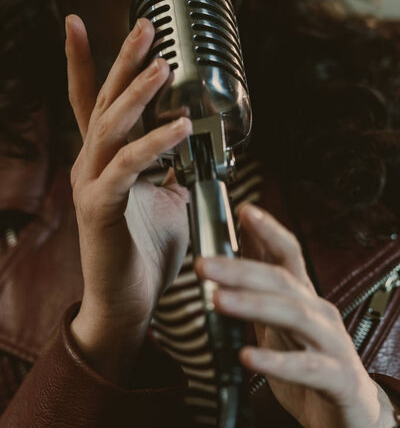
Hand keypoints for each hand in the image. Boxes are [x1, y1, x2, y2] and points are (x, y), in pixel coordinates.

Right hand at [65, 14, 191, 380]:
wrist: (130, 299)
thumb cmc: (147, 247)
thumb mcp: (168, 196)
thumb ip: (172, 166)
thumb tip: (193, 142)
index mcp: (107, 157)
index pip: (91, 100)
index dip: (83, 61)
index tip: (78, 23)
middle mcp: (92, 163)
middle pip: (104, 101)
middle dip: (123, 60)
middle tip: (145, 25)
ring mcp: (92, 183)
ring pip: (111, 126)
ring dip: (138, 93)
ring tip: (164, 65)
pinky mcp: (100, 207)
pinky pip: (128, 167)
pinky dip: (155, 144)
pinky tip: (181, 126)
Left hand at [195, 203, 397, 427]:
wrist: (350, 410)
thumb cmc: (308, 359)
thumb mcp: (279, 319)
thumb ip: (260, 287)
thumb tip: (232, 248)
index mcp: (303, 295)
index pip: (288, 253)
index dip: (268, 229)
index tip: (242, 210)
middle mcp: (320, 312)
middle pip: (282, 280)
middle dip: (241, 269)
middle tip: (203, 264)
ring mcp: (332, 343)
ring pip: (294, 315)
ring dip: (253, 304)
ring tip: (218, 300)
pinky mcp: (338, 379)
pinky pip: (307, 368)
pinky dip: (276, 362)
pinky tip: (247, 357)